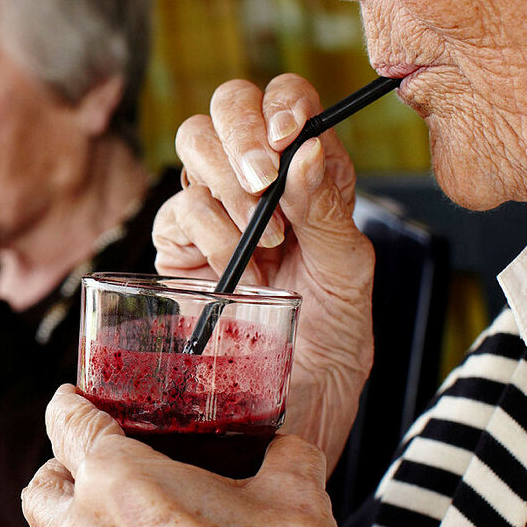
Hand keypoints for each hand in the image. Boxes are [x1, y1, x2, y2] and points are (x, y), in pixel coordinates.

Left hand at [22, 386, 367, 526]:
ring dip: (80, 516)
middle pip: (42, 489)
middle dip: (60, 470)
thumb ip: (277, 452)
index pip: (65, 423)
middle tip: (92, 459)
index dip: (69, 404)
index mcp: (116, 477)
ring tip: (122, 505)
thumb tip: (286, 445)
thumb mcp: (289, 488)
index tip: (75, 399)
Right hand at [152, 75, 374, 463]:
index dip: (283, 103)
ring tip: (261, 239)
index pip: (289, 101)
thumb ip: (330, 213)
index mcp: (313, 178)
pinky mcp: (176, 248)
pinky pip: (176, 208)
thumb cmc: (329, 357)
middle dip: (241, 133)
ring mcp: (213, 213)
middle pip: (230, 105)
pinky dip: (204, 230)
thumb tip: (308, 150)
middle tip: (261, 180)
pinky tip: (230, 267)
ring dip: (223, 182)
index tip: (287, 138)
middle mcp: (260, 185)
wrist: (281, 425)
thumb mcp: (350, 282)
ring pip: (193, 143)